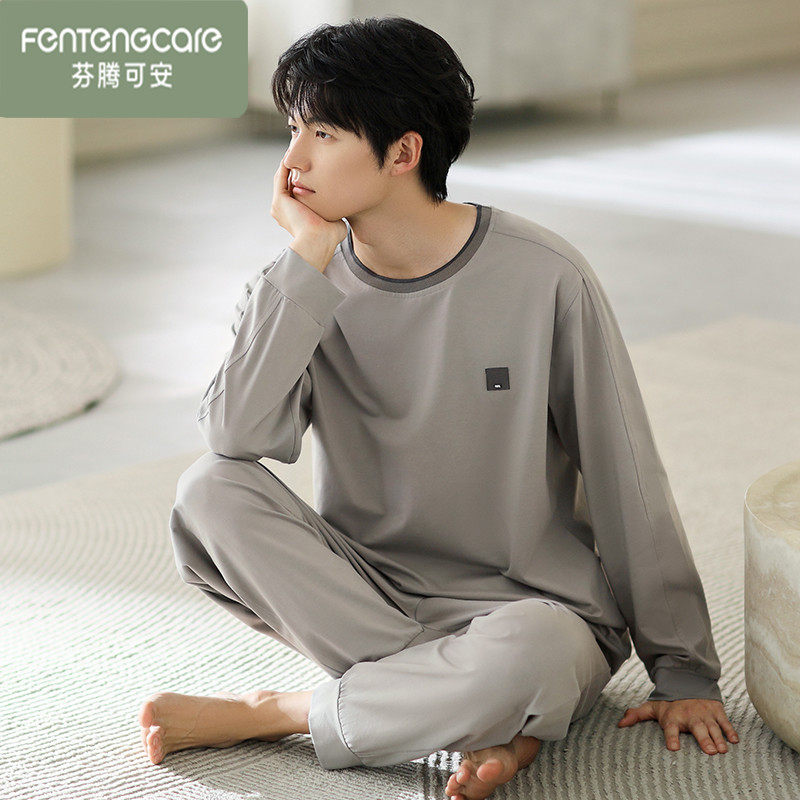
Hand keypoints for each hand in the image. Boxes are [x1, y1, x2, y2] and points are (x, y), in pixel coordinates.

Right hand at [270, 156, 346, 247]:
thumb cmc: (329, 237)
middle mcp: (284, 211)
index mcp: (294, 217)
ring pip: (282, 178)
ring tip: (296, 147)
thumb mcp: (333, 221)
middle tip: (302, 151)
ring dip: (289, 163)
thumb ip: (334, 211)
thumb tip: (343, 205)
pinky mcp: (280, 200)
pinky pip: (281, 177)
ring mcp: (280, 206)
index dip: (304, 178)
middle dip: (295, 167)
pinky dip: (286, 164)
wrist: (318, 242)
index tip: (313, 166)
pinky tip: (292, 152)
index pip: (297, 192)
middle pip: (288, 183)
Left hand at [617, 698, 738, 754]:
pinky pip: (725, 721)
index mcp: (672, 717)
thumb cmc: (669, 701)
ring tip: (722, 749)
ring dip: (718, 738)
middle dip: (704, 740)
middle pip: (697, 729)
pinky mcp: (716, 710)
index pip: (670, 729)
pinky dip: (730, 730)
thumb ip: (636, 715)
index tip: (673, 748)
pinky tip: (735, 740)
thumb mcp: (652, 707)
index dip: (671, 738)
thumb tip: (619, 724)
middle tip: (710, 751)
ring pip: (713, 727)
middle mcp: (689, 716)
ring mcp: (704, 713)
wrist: (685, 681)